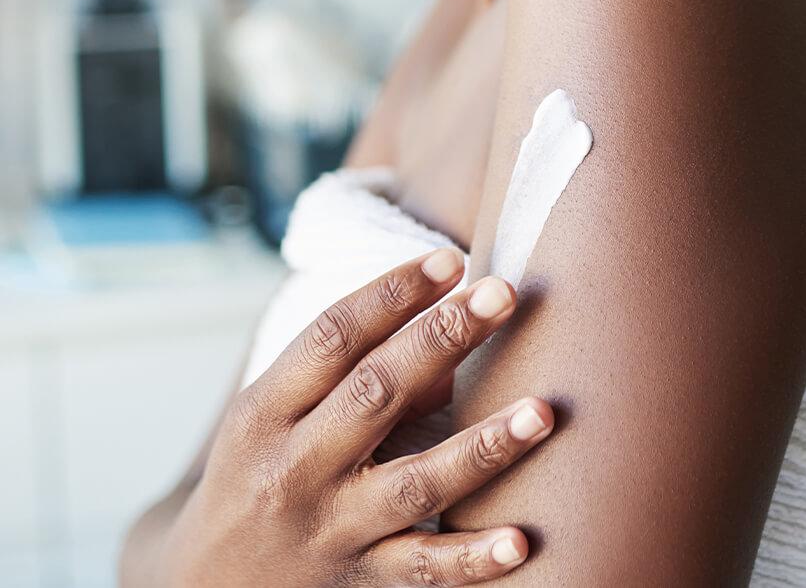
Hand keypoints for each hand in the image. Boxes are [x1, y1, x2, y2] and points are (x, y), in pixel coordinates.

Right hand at [157, 249, 552, 585]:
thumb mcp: (272, 420)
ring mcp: (328, 529)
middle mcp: (293, 468)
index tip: (451, 260)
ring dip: (481, 446)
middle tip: (503, 293)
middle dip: (443, 337)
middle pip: (376, 391)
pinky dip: (471, 559)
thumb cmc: (255, 477)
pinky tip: (519, 541)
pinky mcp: (357, 584)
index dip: (393, 294)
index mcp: (264, 412)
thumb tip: (448, 344)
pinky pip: (421, 570)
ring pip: (413, 482)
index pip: (333, 337)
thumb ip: (348, 377)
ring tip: (541, 411)